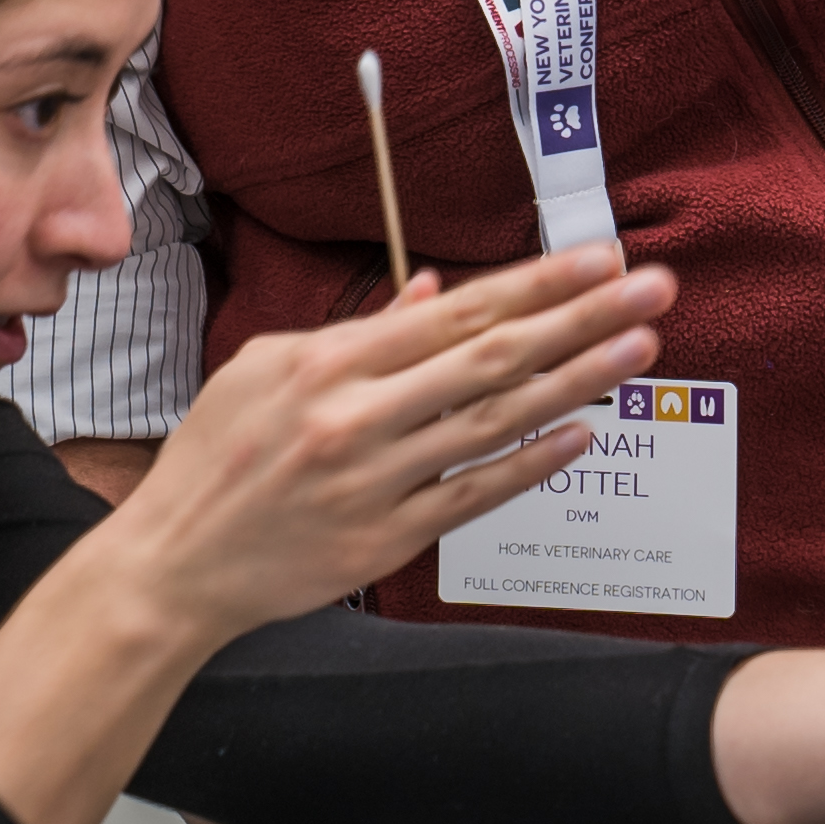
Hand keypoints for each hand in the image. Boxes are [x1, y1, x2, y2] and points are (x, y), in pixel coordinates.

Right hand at [0, 249, 672, 823]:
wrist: (173, 566)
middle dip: (580, 317)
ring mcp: (373, 481)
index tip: (599, 257)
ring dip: (576, 381)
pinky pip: (473, 494)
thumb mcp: (264, 368)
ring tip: (639, 348)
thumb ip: (359, 330)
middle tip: (651, 287)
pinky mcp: (384, 539)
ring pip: (494, 422)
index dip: (534, 283)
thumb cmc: (217, 457)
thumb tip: (437, 288)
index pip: (454, 311)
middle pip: (491, 357)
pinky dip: (530, 462)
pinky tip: (583, 432)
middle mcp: (355, 416)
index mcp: (325, 362)